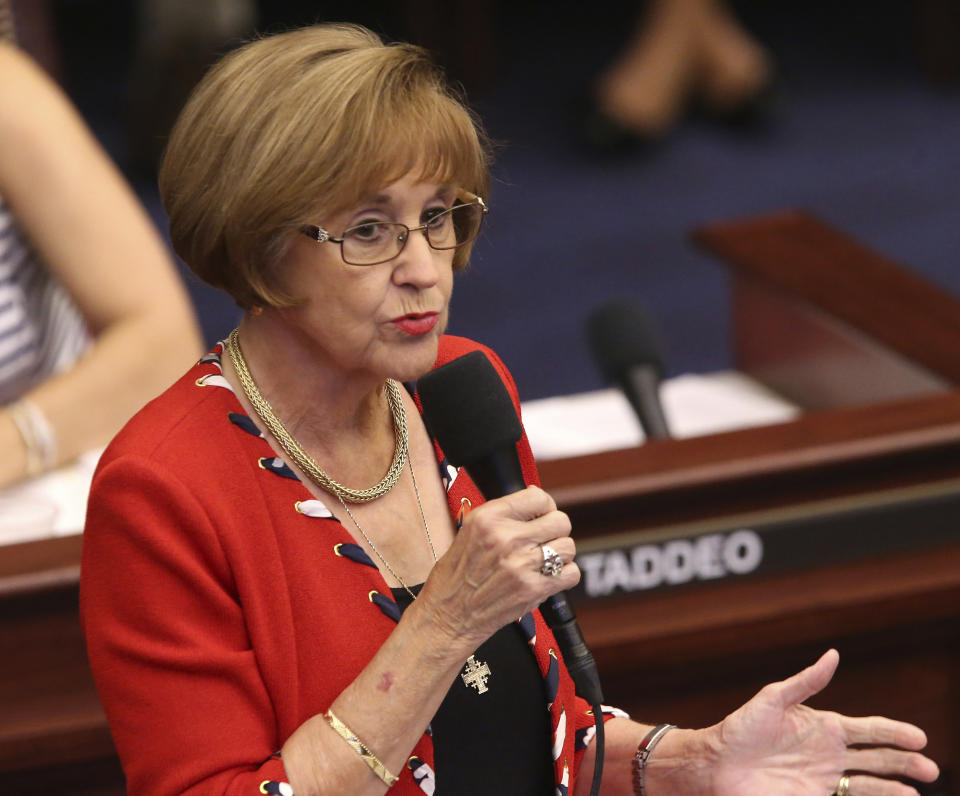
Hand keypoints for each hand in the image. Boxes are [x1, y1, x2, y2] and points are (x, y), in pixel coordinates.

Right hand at [417, 486, 578, 646]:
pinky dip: (564, 577)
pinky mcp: (533, 589)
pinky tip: (547, 578)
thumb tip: (536, 499)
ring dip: (560, 555)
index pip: (538, 497)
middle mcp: (506, 537)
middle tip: (543, 541)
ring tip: (543, 562)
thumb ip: (503, 516)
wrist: (447, 616)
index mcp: (488, 517)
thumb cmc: (456, 576)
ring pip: (568, 546)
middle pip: (559, 521)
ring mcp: (521, 564)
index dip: (544, 508)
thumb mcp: (469, 532)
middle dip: (554, 531)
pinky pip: (571, 573)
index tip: (540, 517)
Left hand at [706, 650, 938, 794]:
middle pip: (877, 759)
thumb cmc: (742, 727)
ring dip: (894, 788)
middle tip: (931, 769)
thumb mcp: (774, 699)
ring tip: (916, 793)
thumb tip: (834, 655)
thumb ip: (806, 682)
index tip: (919, 738)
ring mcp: (824, 778)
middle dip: (904, 762)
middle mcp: (830, 753)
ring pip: (869, 784)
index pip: (869, 729)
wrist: (719, 762)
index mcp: (825, 726)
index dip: (894, 732)